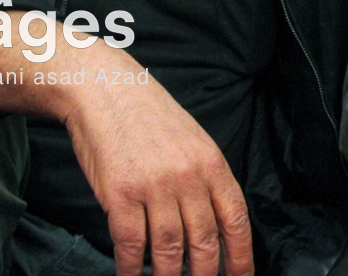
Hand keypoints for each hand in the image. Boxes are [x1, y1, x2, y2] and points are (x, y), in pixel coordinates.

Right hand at [62, 54, 253, 275]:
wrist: (107, 90)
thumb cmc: (148, 117)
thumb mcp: (192, 141)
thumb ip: (205, 180)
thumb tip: (214, 226)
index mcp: (212, 163)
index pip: (235, 219)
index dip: (241, 257)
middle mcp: (188, 176)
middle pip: (205, 242)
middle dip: (205, 275)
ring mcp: (155, 185)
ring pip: (169, 250)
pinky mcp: (121, 193)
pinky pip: (130, 244)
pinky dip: (130, 268)